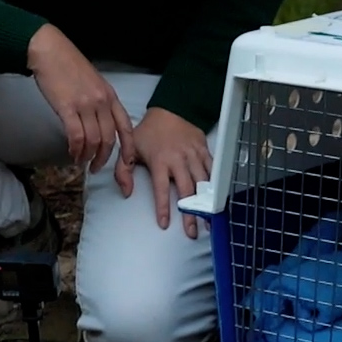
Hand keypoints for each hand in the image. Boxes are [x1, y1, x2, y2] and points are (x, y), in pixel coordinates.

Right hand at [28, 24, 132, 172]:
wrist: (49, 51)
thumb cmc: (68, 65)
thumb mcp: (93, 82)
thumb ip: (99, 101)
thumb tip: (99, 122)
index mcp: (110, 96)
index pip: (126, 127)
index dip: (128, 148)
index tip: (125, 163)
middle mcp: (102, 101)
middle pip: (109, 138)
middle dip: (104, 158)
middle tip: (95, 167)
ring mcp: (86, 104)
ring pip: (93, 140)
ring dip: (87, 155)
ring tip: (80, 161)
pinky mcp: (68, 107)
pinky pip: (76, 135)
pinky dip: (75, 148)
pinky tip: (72, 153)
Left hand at [122, 108, 210, 236]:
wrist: (171, 109)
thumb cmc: (149, 132)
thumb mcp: (130, 147)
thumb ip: (124, 170)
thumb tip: (126, 192)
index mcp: (160, 160)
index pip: (161, 188)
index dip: (163, 207)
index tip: (164, 224)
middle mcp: (179, 159)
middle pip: (186, 190)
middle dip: (190, 213)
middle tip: (192, 232)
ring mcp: (194, 156)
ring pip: (202, 183)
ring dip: (206, 203)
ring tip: (209, 221)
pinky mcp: (205, 151)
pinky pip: (212, 171)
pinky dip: (216, 186)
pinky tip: (218, 200)